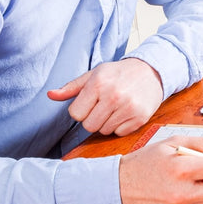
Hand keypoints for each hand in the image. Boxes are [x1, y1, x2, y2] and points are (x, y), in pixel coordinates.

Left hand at [47, 58, 162, 135]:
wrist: (152, 70)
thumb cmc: (119, 73)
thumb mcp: (95, 74)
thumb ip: (72, 87)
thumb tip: (50, 95)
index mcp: (98, 83)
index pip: (76, 114)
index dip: (82, 110)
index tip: (92, 102)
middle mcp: (113, 95)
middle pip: (89, 126)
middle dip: (94, 118)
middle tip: (104, 106)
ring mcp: (128, 107)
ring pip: (104, 131)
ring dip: (108, 122)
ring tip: (116, 108)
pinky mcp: (140, 117)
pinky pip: (120, 133)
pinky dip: (122, 126)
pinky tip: (127, 112)